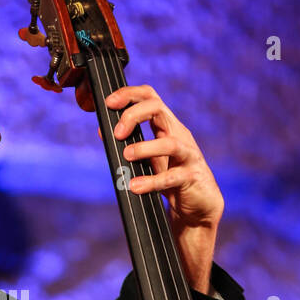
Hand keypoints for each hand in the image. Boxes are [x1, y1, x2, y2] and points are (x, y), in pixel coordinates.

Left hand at [105, 84, 223, 291]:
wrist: (197, 205)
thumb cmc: (171, 177)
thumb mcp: (148, 158)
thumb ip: (129, 144)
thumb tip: (102, 131)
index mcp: (166, 126)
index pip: (149, 97)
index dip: (129, 94)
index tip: (109, 103)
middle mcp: (178, 134)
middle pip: (158, 108)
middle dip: (132, 116)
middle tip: (117, 134)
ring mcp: (188, 154)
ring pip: (169, 143)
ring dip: (144, 148)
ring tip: (126, 156)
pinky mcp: (192, 177)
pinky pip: (172, 177)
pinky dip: (152, 182)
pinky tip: (136, 186)